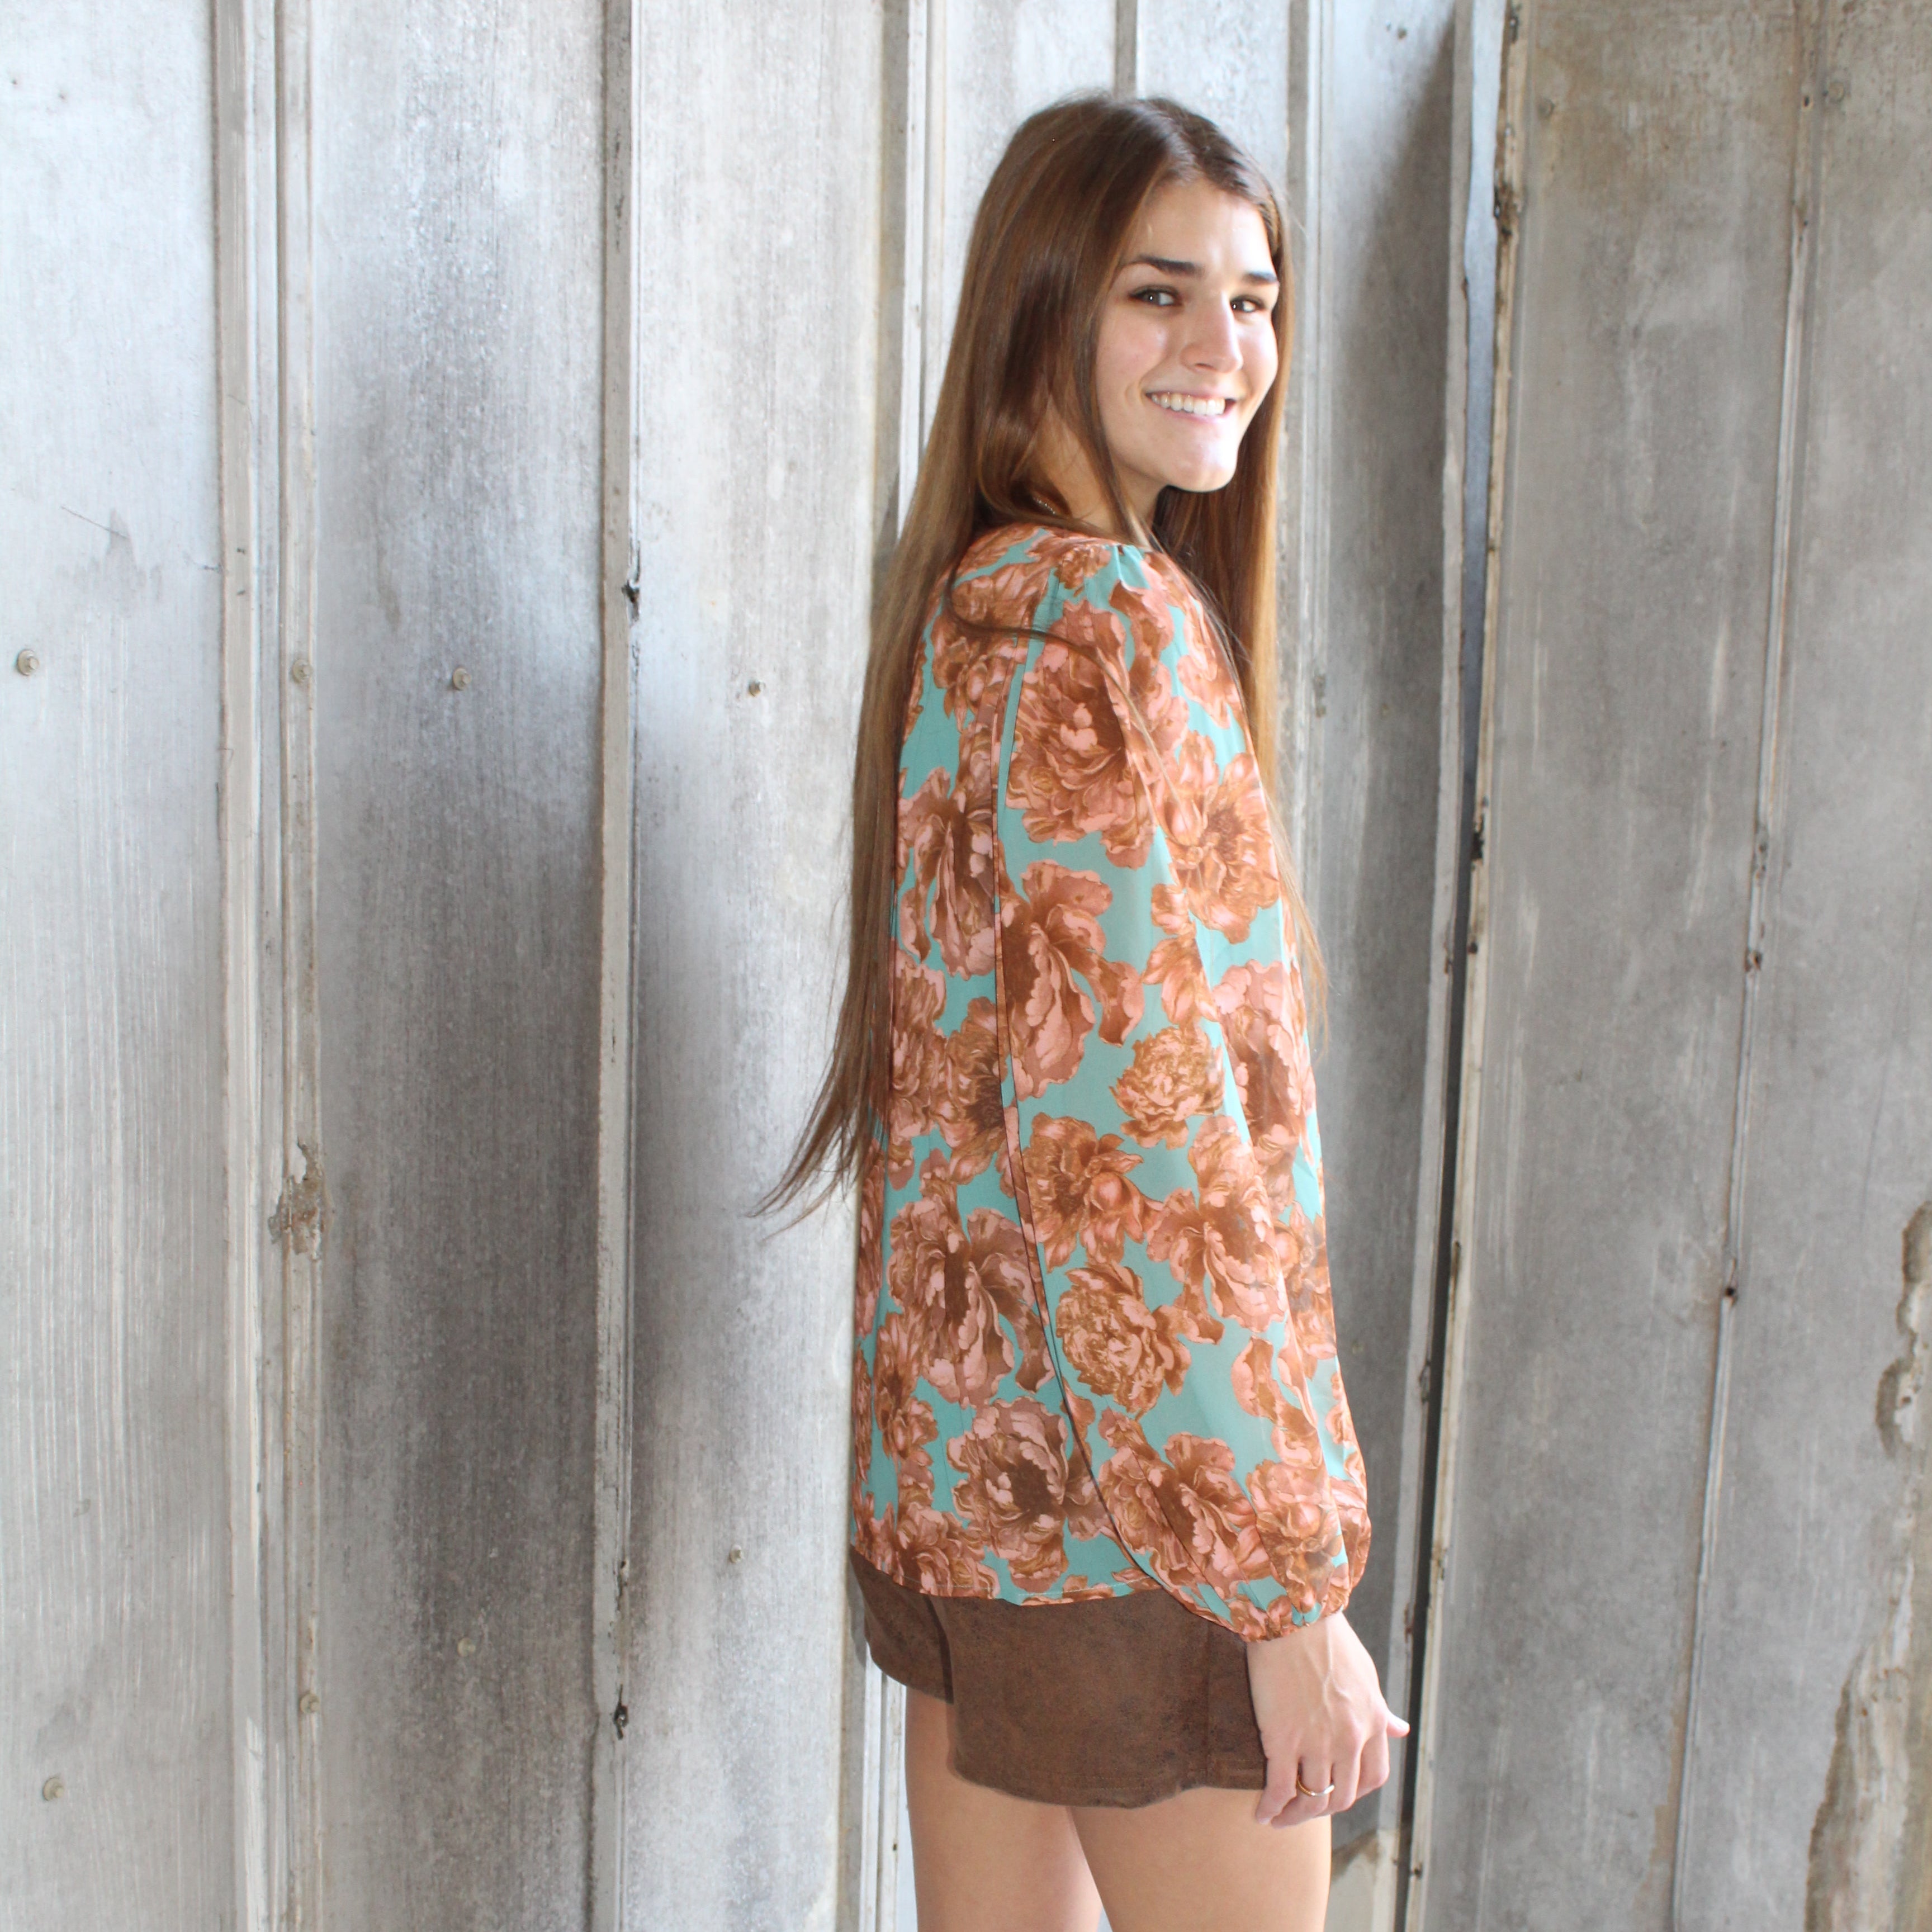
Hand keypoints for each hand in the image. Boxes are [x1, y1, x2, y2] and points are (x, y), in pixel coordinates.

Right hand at [1245, 1610, 1408, 1827]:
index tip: (1337, 1793)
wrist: (1293, 1614)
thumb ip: (1380, 1709)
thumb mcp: (1366, 1674)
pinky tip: (1262, 1813)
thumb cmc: (1328, 1638)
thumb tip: (1401, 1730)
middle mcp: (1350, 1738)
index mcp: (1372, 1721)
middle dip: (1323, 1808)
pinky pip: (1280, 1787)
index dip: (1354, 1792)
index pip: (1372, 1778)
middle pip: (1342, 1794)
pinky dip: (1272, 1807)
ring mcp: (1317, 1741)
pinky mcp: (1283, 1738)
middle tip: (1304, 1809)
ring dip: (1297, 1815)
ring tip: (1281, 1817)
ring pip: (1312, 1797)